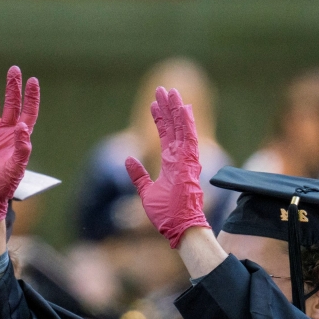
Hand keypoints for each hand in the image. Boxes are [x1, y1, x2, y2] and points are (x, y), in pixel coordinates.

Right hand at [0, 66, 38, 222]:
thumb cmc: (2, 188)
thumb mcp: (15, 169)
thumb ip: (21, 148)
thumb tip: (22, 126)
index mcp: (18, 139)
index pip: (27, 112)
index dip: (31, 96)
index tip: (32, 80)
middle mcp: (5, 133)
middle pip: (10, 104)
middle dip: (12, 87)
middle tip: (13, 70)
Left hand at [125, 87, 210, 248]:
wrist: (179, 228)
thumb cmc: (166, 214)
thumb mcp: (145, 192)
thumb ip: (138, 175)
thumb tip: (128, 159)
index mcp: (172, 164)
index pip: (166, 136)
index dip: (160, 119)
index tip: (154, 105)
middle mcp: (181, 158)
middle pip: (174, 127)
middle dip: (167, 108)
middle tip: (162, 90)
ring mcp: (187, 160)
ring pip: (182, 129)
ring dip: (176, 110)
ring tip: (171, 92)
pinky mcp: (190, 164)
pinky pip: (189, 139)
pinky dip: (186, 123)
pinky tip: (183, 108)